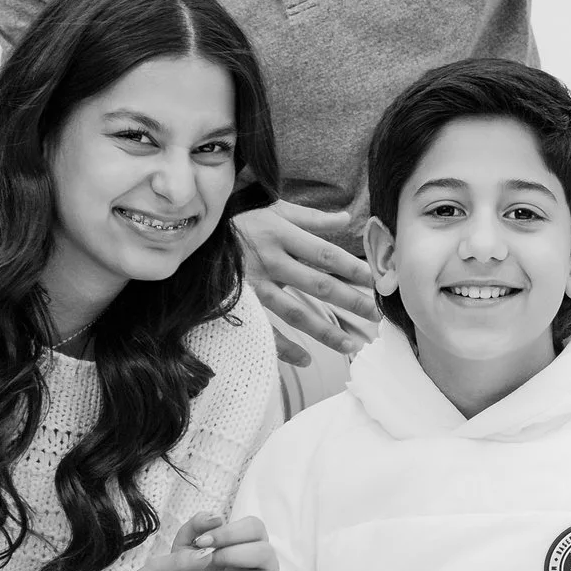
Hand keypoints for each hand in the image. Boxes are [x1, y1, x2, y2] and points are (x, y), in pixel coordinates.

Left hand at [167, 508, 278, 570]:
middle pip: (264, 551)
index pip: (255, 527)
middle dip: (231, 556)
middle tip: (206, 561)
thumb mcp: (186, 545)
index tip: (202, 541)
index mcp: (253, 540)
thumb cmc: (192, 568)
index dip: (229, 532)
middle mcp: (266, 561)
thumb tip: (217, 517)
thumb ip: (196, 526)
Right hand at [235, 200, 378, 365]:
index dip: (352, 268)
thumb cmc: (240, 220)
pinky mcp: (239, 303)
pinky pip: (265, 329)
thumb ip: (311, 218)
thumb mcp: (274, 211)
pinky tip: (305, 359)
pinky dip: (284, 348)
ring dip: (324, 331)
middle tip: (375, 315)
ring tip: (349, 344)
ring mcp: (254, 284)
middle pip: (318, 284)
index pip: (325, 254)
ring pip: (295, 312)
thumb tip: (346, 219)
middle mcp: (270, 259)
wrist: (195, 236)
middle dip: (350, 301)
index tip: (375, 281)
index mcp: (281, 233)